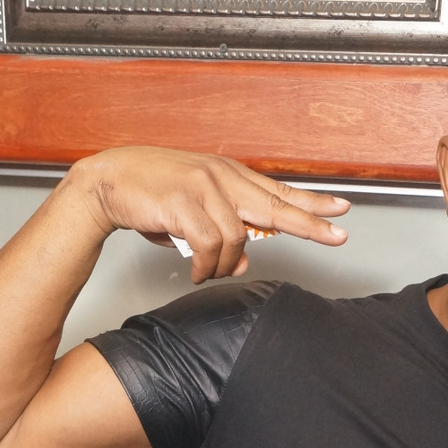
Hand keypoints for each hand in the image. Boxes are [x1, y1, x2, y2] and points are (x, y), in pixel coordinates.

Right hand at [77, 147, 348, 283]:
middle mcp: (220, 175)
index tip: (341, 209)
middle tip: (337, 237)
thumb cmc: (149, 195)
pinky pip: (209, 246)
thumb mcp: (192, 215)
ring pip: (236, 239)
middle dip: (309, 224)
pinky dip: (205, 267)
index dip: (310, 202)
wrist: (107, 181)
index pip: (277, 190)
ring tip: (207, 272)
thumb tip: (242, 262)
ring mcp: (203, 186)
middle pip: (275, 205)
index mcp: (226, 174)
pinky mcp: (184, 201)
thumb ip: (223, 235)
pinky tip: (197, 272)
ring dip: (223, 265)